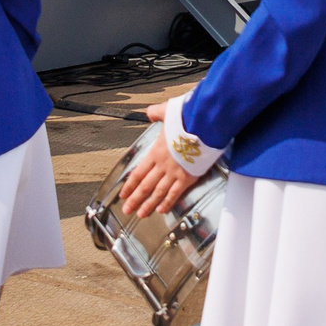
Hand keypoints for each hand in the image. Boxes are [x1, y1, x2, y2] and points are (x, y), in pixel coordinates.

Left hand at [119, 99, 203, 219]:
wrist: (202, 125)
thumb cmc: (186, 118)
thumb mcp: (167, 111)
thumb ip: (156, 113)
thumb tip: (150, 112)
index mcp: (156, 151)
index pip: (138, 172)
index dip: (130, 185)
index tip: (123, 194)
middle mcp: (162, 164)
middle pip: (145, 186)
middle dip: (135, 199)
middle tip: (127, 209)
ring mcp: (174, 172)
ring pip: (157, 192)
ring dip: (148, 204)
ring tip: (141, 214)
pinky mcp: (187, 177)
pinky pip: (175, 193)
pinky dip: (167, 203)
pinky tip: (161, 210)